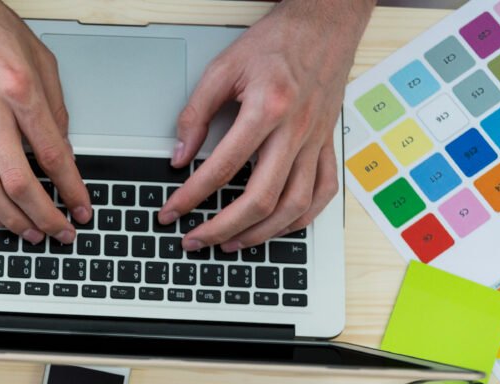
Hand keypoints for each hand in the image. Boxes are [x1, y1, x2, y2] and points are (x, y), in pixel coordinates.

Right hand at [0, 0, 90, 243]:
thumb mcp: (40, 58)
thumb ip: (54, 107)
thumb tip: (62, 148)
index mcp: (20, 90)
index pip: (53, 155)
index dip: (71, 189)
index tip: (81, 208)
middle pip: (19, 181)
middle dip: (44, 215)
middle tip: (59, 232)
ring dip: (11, 218)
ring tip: (30, 233)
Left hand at [159, 0, 374, 250]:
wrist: (325, 23)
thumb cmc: (276, 42)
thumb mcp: (223, 68)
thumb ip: (196, 114)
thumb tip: (179, 156)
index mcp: (267, 108)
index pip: (222, 168)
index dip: (191, 196)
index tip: (171, 211)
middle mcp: (295, 130)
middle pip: (261, 198)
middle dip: (222, 228)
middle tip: (195, 241)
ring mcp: (316, 141)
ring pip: (294, 205)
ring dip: (260, 234)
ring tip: (230, 243)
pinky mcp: (328, 144)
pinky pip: (323, 193)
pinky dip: (300, 219)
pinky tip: (276, 228)